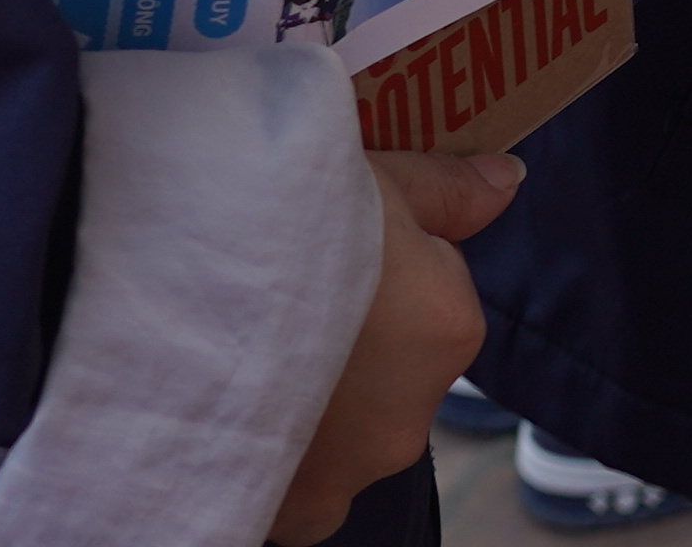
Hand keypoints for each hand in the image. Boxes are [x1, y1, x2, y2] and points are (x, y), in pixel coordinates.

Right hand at [270, 149, 520, 540]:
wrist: (182, 295)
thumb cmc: (285, 224)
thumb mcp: (374, 181)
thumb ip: (447, 192)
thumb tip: (510, 181)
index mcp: (450, 329)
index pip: (434, 291)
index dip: (379, 263)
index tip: (325, 247)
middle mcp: (411, 417)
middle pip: (392, 370)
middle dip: (353, 341)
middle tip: (280, 297)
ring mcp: (350, 473)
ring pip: (348, 435)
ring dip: (316, 404)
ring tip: (248, 349)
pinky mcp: (294, 510)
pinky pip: (303, 494)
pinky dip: (284, 464)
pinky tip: (241, 417)